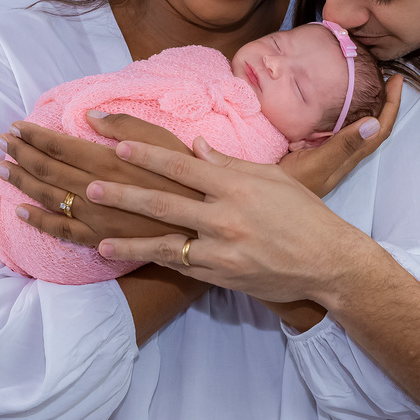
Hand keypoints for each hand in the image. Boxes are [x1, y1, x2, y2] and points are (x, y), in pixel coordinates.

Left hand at [0, 113, 201, 246]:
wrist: (205, 224)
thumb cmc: (189, 178)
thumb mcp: (165, 141)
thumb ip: (125, 126)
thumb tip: (89, 116)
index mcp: (111, 161)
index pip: (61, 146)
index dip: (35, 136)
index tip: (17, 126)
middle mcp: (97, 190)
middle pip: (48, 170)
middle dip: (21, 154)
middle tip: (1, 142)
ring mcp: (96, 218)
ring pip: (48, 198)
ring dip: (22, 182)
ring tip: (2, 168)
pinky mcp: (102, 240)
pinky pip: (62, 232)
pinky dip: (38, 221)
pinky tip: (21, 211)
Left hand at [85, 137, 384, 302]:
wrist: (328, 261)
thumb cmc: (304, 214)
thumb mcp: (272, 179)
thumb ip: (230, 164)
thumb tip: (196, 147)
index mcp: (238, 186)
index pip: (183, 166)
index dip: (148, 155)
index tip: (118, 144)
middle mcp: (226, 217)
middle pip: (164, 202)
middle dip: (124, 194)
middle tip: (91, 186)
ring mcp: (222, 250)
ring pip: (164, 242)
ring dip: (128, 239)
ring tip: (98, 235)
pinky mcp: (221, 276)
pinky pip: (179, 265)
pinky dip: (151, 259)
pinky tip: (126, 255)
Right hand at [279, 75, 402, 195]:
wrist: (271, 199)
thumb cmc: (294, 182)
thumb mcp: (318, 164)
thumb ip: (343, 146)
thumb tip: (373, 123)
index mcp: (350, 155)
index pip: (380, 129)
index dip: (392, 105)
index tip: (396, 80)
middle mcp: (345, 152)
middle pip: (375, 126)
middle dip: (385, 101)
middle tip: (387, 78)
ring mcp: (331, 150)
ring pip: (358, 125)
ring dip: (368, 105)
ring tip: (368, 84)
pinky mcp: (317, 147)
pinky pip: (340, 126)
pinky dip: (345, 110)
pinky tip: (336, 101)